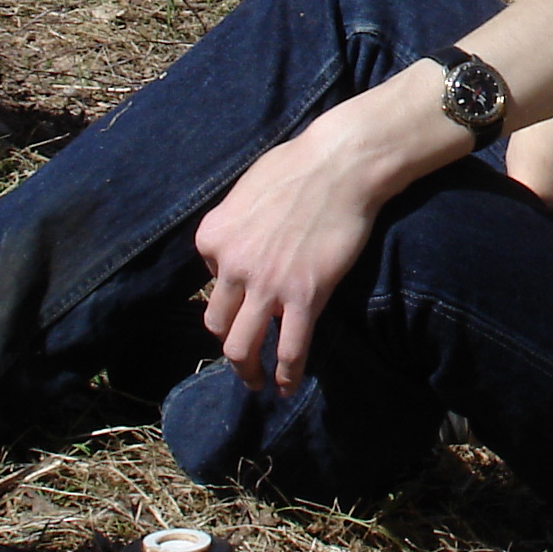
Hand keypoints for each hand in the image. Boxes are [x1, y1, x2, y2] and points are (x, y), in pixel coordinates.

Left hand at [194, 107, 398, 394]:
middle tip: (244, 357)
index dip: (231, 288)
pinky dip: (287, 375)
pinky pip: (290, 348)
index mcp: (212, 237)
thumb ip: (235, 223)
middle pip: (217, 323)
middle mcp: (232, 266)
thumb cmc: (300, 165)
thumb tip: (243, 241)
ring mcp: (267, 285)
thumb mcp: (246, 190)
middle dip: (229, 344)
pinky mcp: (305, 296)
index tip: (251, 291)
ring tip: (257, 383)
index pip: (210, 279)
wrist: (341, 164)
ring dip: (247, 372)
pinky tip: (288, 387)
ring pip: (242, 347)